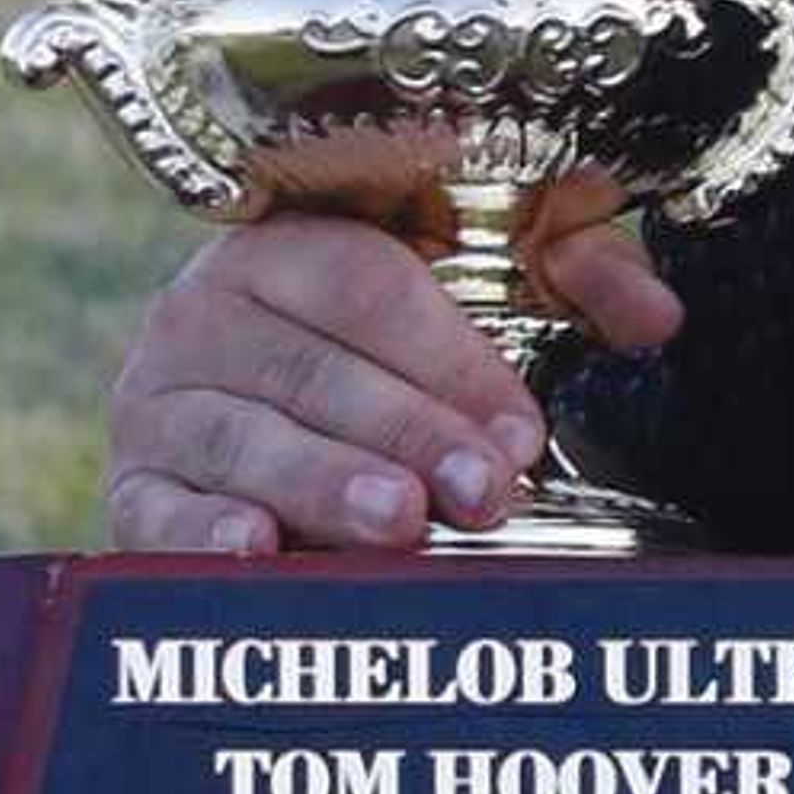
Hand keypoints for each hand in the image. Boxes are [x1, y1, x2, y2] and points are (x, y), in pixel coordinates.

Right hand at [104, 200, 679, 552]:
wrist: (256, 387)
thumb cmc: (396, 334)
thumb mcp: (486, 278)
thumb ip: (577, 273)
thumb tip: (660, 316)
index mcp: (294, 243)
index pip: (368, 287)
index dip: (450, 359)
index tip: (522, 430)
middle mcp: (209, 311)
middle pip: (313, 371)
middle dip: (409, 435)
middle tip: (484, 492)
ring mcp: (162, 400)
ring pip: (245, 440)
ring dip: (326, 485)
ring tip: (400, 524)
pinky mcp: (132, 483)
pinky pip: (153, 507)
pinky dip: (198, 532)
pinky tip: (253, 550)